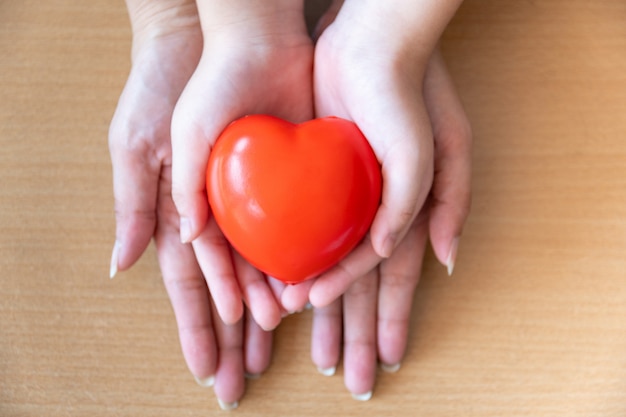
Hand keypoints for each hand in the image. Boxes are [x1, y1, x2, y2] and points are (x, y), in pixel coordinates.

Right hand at [108, 1, 272, 407]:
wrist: (238, 40)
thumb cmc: (176, 85)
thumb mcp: (144, 140)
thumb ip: (140, 200)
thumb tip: (128, 262)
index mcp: (181, 209)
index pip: (190, 283)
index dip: (198, 324)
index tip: (207, 368)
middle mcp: (219, 214)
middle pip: (226, 287)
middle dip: (231, 335)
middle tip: (239, 380)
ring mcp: (255, 201)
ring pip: (262, 268)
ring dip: (267, 309)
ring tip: (274, 347)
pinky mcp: (291, 182)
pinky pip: (294, 233)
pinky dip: (297, 267)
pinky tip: (305, 296)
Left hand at [310, 48, 471, 398]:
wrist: (367, 45)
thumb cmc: (412, 96)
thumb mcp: (442, 147)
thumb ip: (438, 205)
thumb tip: (441, 259)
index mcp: (402, 213)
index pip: (394, 281)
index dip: (391, 319)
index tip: (386, 358)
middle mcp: (370, 215)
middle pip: (360, 286)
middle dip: (355, 331)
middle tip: (350, 376)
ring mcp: (339, 200)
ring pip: (323, 267)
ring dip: (318, 309)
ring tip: (308, 349)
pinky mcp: (308, 180)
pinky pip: (295, 232)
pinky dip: (287, 264)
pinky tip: (276, 291)